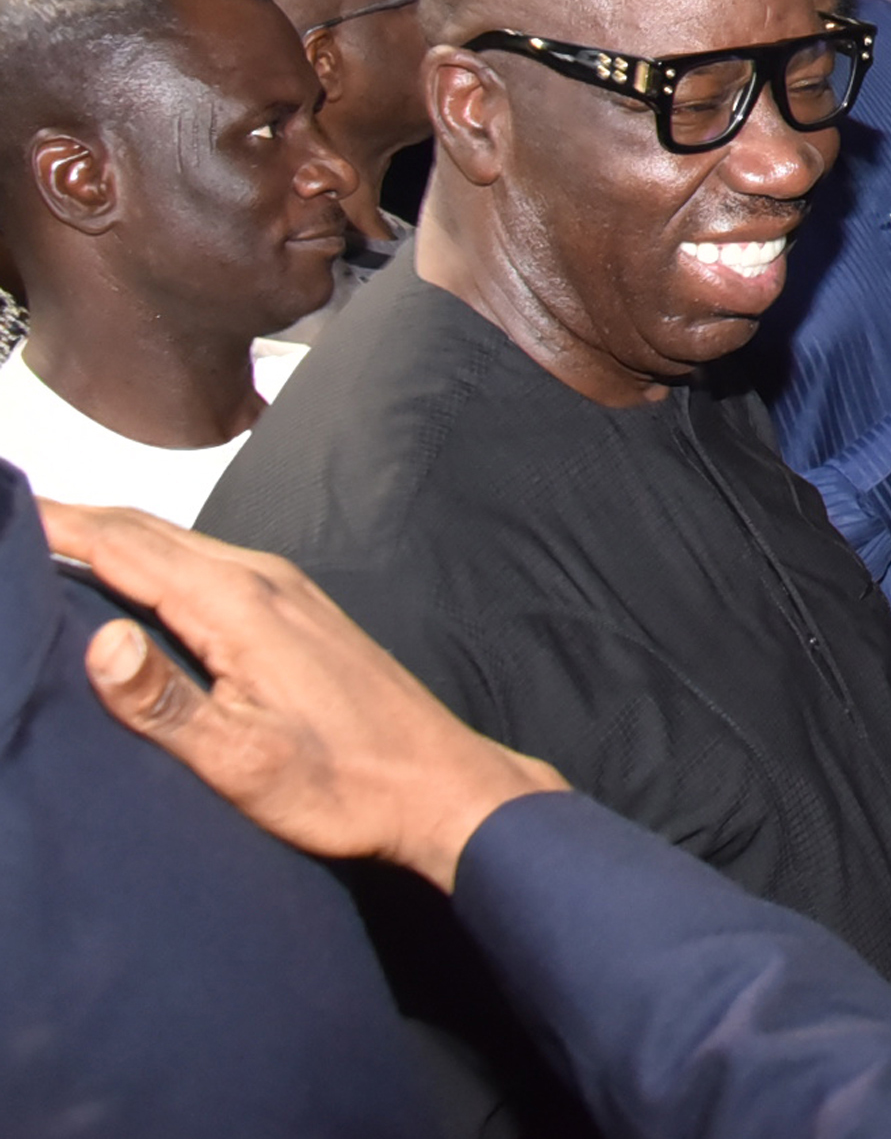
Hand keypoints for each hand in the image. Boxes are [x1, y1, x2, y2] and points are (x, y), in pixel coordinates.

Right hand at [40, 500, 565, 892]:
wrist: (439, 786)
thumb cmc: (344, 785)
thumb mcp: (241, 760)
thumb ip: (164, 702)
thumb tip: (99, 640)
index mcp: (241, 604)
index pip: (127, 546)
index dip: (59, 524)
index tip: (4, 511)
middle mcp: (264, 580)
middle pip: (150, 531)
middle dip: (76, 518)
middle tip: (12, 518)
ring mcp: (287, 591)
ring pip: (180, 544)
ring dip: (114, 535)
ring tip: (51, 537)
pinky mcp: (299, 611)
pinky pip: (208, 564)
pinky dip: (154, 558)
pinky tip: (132, 578)